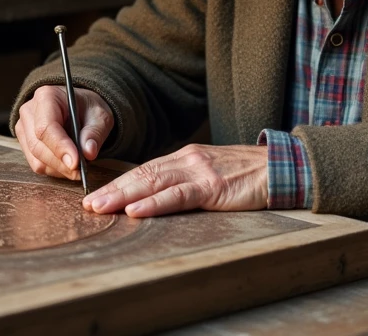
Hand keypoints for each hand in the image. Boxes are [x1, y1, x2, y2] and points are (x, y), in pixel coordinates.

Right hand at [14, 85, 113, 180]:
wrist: (80, 107)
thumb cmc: (88, 109)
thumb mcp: (100, 116)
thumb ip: (95, 133)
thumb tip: (88, 153)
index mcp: (46, 97)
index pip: (46, 127)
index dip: (60, 147)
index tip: (76, 163)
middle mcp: (29, 111)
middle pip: (38, 146)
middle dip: (62, 163)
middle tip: (82, 170)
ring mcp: (24, 128)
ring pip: (36, 159)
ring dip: (59, 169)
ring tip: (79, 167)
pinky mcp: (25, 143)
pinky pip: (37, 164)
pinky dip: (55, 170)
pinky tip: (68, 164)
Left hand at [82, 143, 267, 217]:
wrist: (281, 167)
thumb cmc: (247, 174)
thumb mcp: (211, 172)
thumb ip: (186, 180)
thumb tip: (158, 197)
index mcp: (184, 157)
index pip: (144, 170)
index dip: (118, 183)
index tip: (95, 195)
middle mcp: (187, 160)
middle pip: (142, 175)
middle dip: (112, 190)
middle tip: (87, 204)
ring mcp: (199, 171)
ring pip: (153, 182)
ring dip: (124, 196)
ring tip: (101, 207)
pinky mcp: (213, 187)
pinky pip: (178, 196)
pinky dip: (154, 203)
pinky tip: (137, 209)